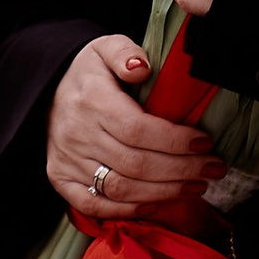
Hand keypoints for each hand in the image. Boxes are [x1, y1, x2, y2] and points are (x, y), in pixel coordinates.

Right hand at [47, 33, 213, 225]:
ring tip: (197, 186)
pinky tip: (157, 203)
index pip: (138, 129)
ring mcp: (67, 160)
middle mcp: (77, 134)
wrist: (45, 91)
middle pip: (136, 164)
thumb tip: (142, 69)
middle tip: (213, 169)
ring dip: (164, 193)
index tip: (205, 142)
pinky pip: (95, 205)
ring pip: (121, 188)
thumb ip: (126, 53)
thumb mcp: (105, 48)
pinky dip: (128, 210)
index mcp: (92, 100)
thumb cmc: (88, 72)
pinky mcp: (60, 179)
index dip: (175, 141)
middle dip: (181, 170)